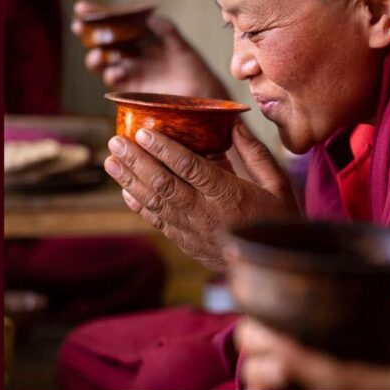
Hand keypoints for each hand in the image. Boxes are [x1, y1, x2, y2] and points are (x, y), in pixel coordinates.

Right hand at [71, 0, 228, 98]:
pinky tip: (115, 71)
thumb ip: (169, 34)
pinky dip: (112, 74)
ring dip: (96, 57)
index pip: (118, 24)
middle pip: (105, 42)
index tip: (83, 8)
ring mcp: (132, 72)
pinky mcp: (133, 90)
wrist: (204, 99)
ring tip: (97, 55)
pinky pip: (116, 80)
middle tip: (80, 26)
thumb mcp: (184, 50)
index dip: (100, 16)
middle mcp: (135, 54)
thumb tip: (152, 18)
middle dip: (90, 34)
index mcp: (145, 39)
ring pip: (105, 62)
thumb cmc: (197, 72)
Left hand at [104, 121, 299, 270]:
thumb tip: (233, 123)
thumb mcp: (277, 183)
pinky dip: (139, 205)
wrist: (274, 266)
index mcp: (231, 196)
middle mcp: (207, 214)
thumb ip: (255, 153)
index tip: (145, 132)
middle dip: (137, 161)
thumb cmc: (278, 219)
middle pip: (164, 185)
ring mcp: (194, 231)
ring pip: (155, 204)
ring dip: (130, 181)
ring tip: (111, 161)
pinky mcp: (187, 242)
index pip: (192, 169)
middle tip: (117, 141)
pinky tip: (125, 189)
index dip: (165, 150)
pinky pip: (158, 222)